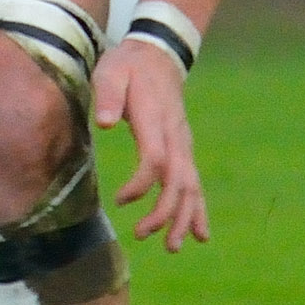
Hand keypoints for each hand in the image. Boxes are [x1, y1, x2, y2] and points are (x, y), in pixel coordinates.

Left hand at [93, 38, 209, 251]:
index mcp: (155, 119)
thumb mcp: (111, 72)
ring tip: (172, 247)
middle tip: (141, 235)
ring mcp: (184, 144)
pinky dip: (198, 210)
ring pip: (191, 187)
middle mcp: (176, 136)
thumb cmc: (127, 67)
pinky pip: (195, 183)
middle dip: (165, 213)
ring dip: (183, 218)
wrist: (157, 57)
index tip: (120, 200)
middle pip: (178, 181)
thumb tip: (104, 122)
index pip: (156, 159)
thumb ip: (108, 95)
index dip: (141, 185)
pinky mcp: (184, 150)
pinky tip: (199, 234)